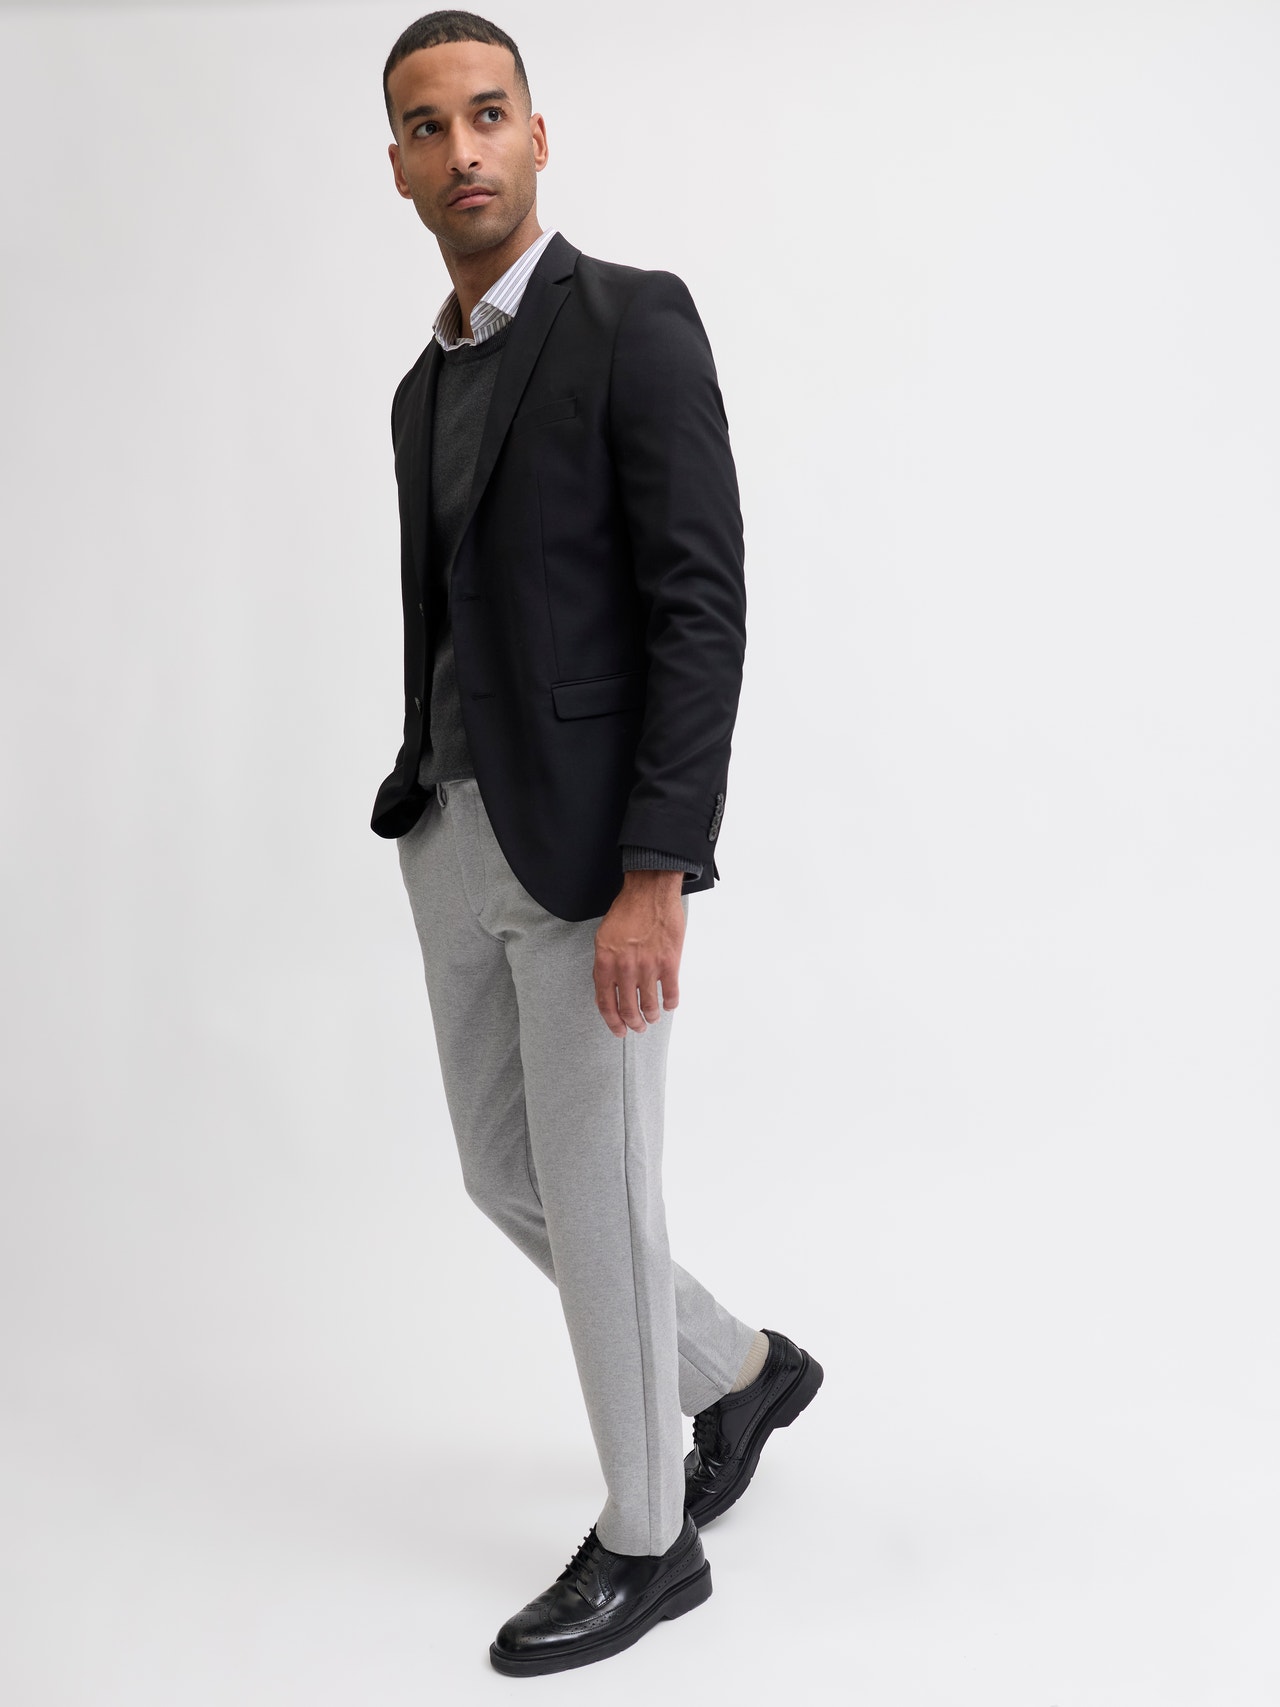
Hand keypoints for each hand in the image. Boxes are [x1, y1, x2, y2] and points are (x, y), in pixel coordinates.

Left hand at [593, 870, 685, 1036]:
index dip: (612, 1021)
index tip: (618, 1030)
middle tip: (637, 1027)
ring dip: (652, 1016)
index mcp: (606, 961)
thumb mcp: (603, 938)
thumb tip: (607, 990)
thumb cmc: (627, 911)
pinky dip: (671, 1003)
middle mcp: (625, 967)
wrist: (650, 891)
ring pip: (649, 1005)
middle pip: (628, 1009)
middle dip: (633, 1023)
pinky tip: (670, 1004)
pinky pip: (671, 992)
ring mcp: (648, 966)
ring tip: (653, 1018)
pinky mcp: (670, 962)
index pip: (606, 1002)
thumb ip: (604, 965)